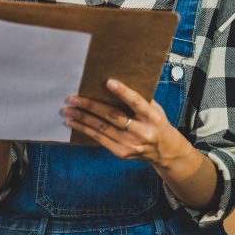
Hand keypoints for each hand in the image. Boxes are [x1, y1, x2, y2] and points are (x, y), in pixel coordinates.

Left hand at [63, 78, 189, 166]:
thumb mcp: (156, 109)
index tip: (109, 82)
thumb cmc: (158, 124)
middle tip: (74, 98)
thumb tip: (115, 83)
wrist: (165, 151)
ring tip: (68, 110)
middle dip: (91, 106)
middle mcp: (142, 132)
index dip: (123, 92)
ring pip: (103, 128)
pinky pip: (100, 139)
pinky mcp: (122, 153)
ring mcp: (131, 144)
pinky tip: (74, 124)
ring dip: (83, 118)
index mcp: (152, 117)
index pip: (137, 102)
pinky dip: (85, 130)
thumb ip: (141, 99)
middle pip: (113, 116)